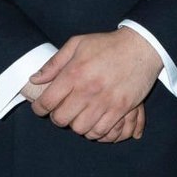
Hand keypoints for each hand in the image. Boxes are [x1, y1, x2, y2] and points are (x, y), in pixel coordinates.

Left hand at [28, 28, 162, 138]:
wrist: (141, 47)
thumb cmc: (107, 44)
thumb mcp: (77, 44)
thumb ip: (54, 63)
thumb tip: (35, 79)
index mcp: (74, 73)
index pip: (48, 101)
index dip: (39, 108)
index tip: (40, 108)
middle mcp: (87, 90)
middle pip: (61, 119)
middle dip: (57, 117)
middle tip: (61, 110)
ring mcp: (105, 102)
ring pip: (80, 129)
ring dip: (75, 125)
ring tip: (77, 115)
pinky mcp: (120, 110)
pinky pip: (101, 132)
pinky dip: (94, 130)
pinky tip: (93, 121)